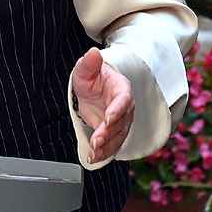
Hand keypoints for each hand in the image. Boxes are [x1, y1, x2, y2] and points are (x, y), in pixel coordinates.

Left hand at [70, 47, 133, 164]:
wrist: (94, 89)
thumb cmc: (92, 78)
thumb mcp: (85, 69)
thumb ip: (88, 63)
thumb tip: (93, 53)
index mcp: (121, 89)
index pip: (123, 100)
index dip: (117, 110)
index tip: (108, 118)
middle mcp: (125, 107)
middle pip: (121, 122)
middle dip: (109, 133)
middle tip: (96, 141)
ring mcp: (121, 121)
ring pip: (118, 136)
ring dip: (107, 147)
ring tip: (94, 154)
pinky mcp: (115, 132)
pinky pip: (113, 144)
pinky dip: (104, 153)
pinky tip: (94, 158)